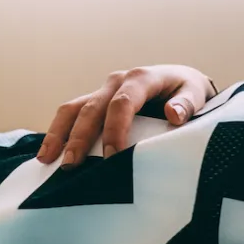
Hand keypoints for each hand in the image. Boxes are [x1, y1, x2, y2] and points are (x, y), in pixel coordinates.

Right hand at [36, 65, 215, 168]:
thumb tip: (174, 114)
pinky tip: (48, 154)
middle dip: (80, 137)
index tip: (113, 156)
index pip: (123, 103)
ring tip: (47, 160)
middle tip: (71, 165)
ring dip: (59, 134)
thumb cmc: (188, 91)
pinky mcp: (96, 100)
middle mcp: (117, 81)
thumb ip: (187, 104)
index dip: (115, 129)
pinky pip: (72, 113)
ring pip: (73, 108)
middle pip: (92, 108)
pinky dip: (58, 132)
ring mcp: (103, 90)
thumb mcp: (196, 94)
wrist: (180, 81)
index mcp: (141, 78)